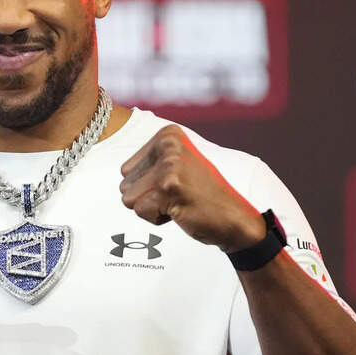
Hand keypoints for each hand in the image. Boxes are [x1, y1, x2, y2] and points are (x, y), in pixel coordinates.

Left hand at [119, 125, 266, 252]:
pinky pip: (140, 211)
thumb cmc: (201, 196)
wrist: (233, 219)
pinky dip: (157, 219)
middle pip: (125, 183)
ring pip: (129, 198)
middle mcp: (168, 144)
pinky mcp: (169, 187)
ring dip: (151, 208)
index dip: (147, 186)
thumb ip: (149, 163)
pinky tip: (181, 210)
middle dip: (147, 198)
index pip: (126, 170)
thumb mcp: (177, 166)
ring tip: (178, 202)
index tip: (175, 185)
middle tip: (178, 196)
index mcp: (168, 135)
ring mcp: (169, 165)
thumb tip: (121, 170)